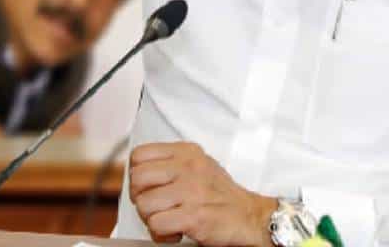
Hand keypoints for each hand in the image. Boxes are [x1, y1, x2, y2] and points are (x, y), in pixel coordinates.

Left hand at [129, 141, 277, 246]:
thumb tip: (138, 173)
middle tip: (157, 207)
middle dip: (141, 198)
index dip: (138, 175)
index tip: (151, 187)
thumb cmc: (221, 195)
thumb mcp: (199, 165)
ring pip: (144, 204)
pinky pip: (156, 225)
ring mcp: (192, 190)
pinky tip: (176, 232)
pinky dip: (162, 235)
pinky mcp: (195, 215)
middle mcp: (190, 166)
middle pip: (137, 178)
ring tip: (170, 220)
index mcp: (187, 152)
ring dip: (152, 220)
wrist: (251, 217)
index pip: (139, 155)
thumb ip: (171, 163)